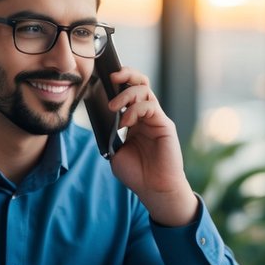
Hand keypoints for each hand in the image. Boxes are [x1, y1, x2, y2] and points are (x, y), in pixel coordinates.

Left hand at [103, 67, 198, 226]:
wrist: (154, 190)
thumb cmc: (137, 174)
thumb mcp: (115, 152)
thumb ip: (109, 134)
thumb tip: (100, 119)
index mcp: (134, 120)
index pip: (127, 92)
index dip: (117, 83)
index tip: (101, 81)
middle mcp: (146, 116)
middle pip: (139, 82)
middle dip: (126, 74)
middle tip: (111, 77)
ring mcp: (156, 118)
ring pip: (144, 90)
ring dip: (126, 94)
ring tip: (113, 107)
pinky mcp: (164, 124)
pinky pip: (150, 106)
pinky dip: (135, 109)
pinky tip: (125, 122)